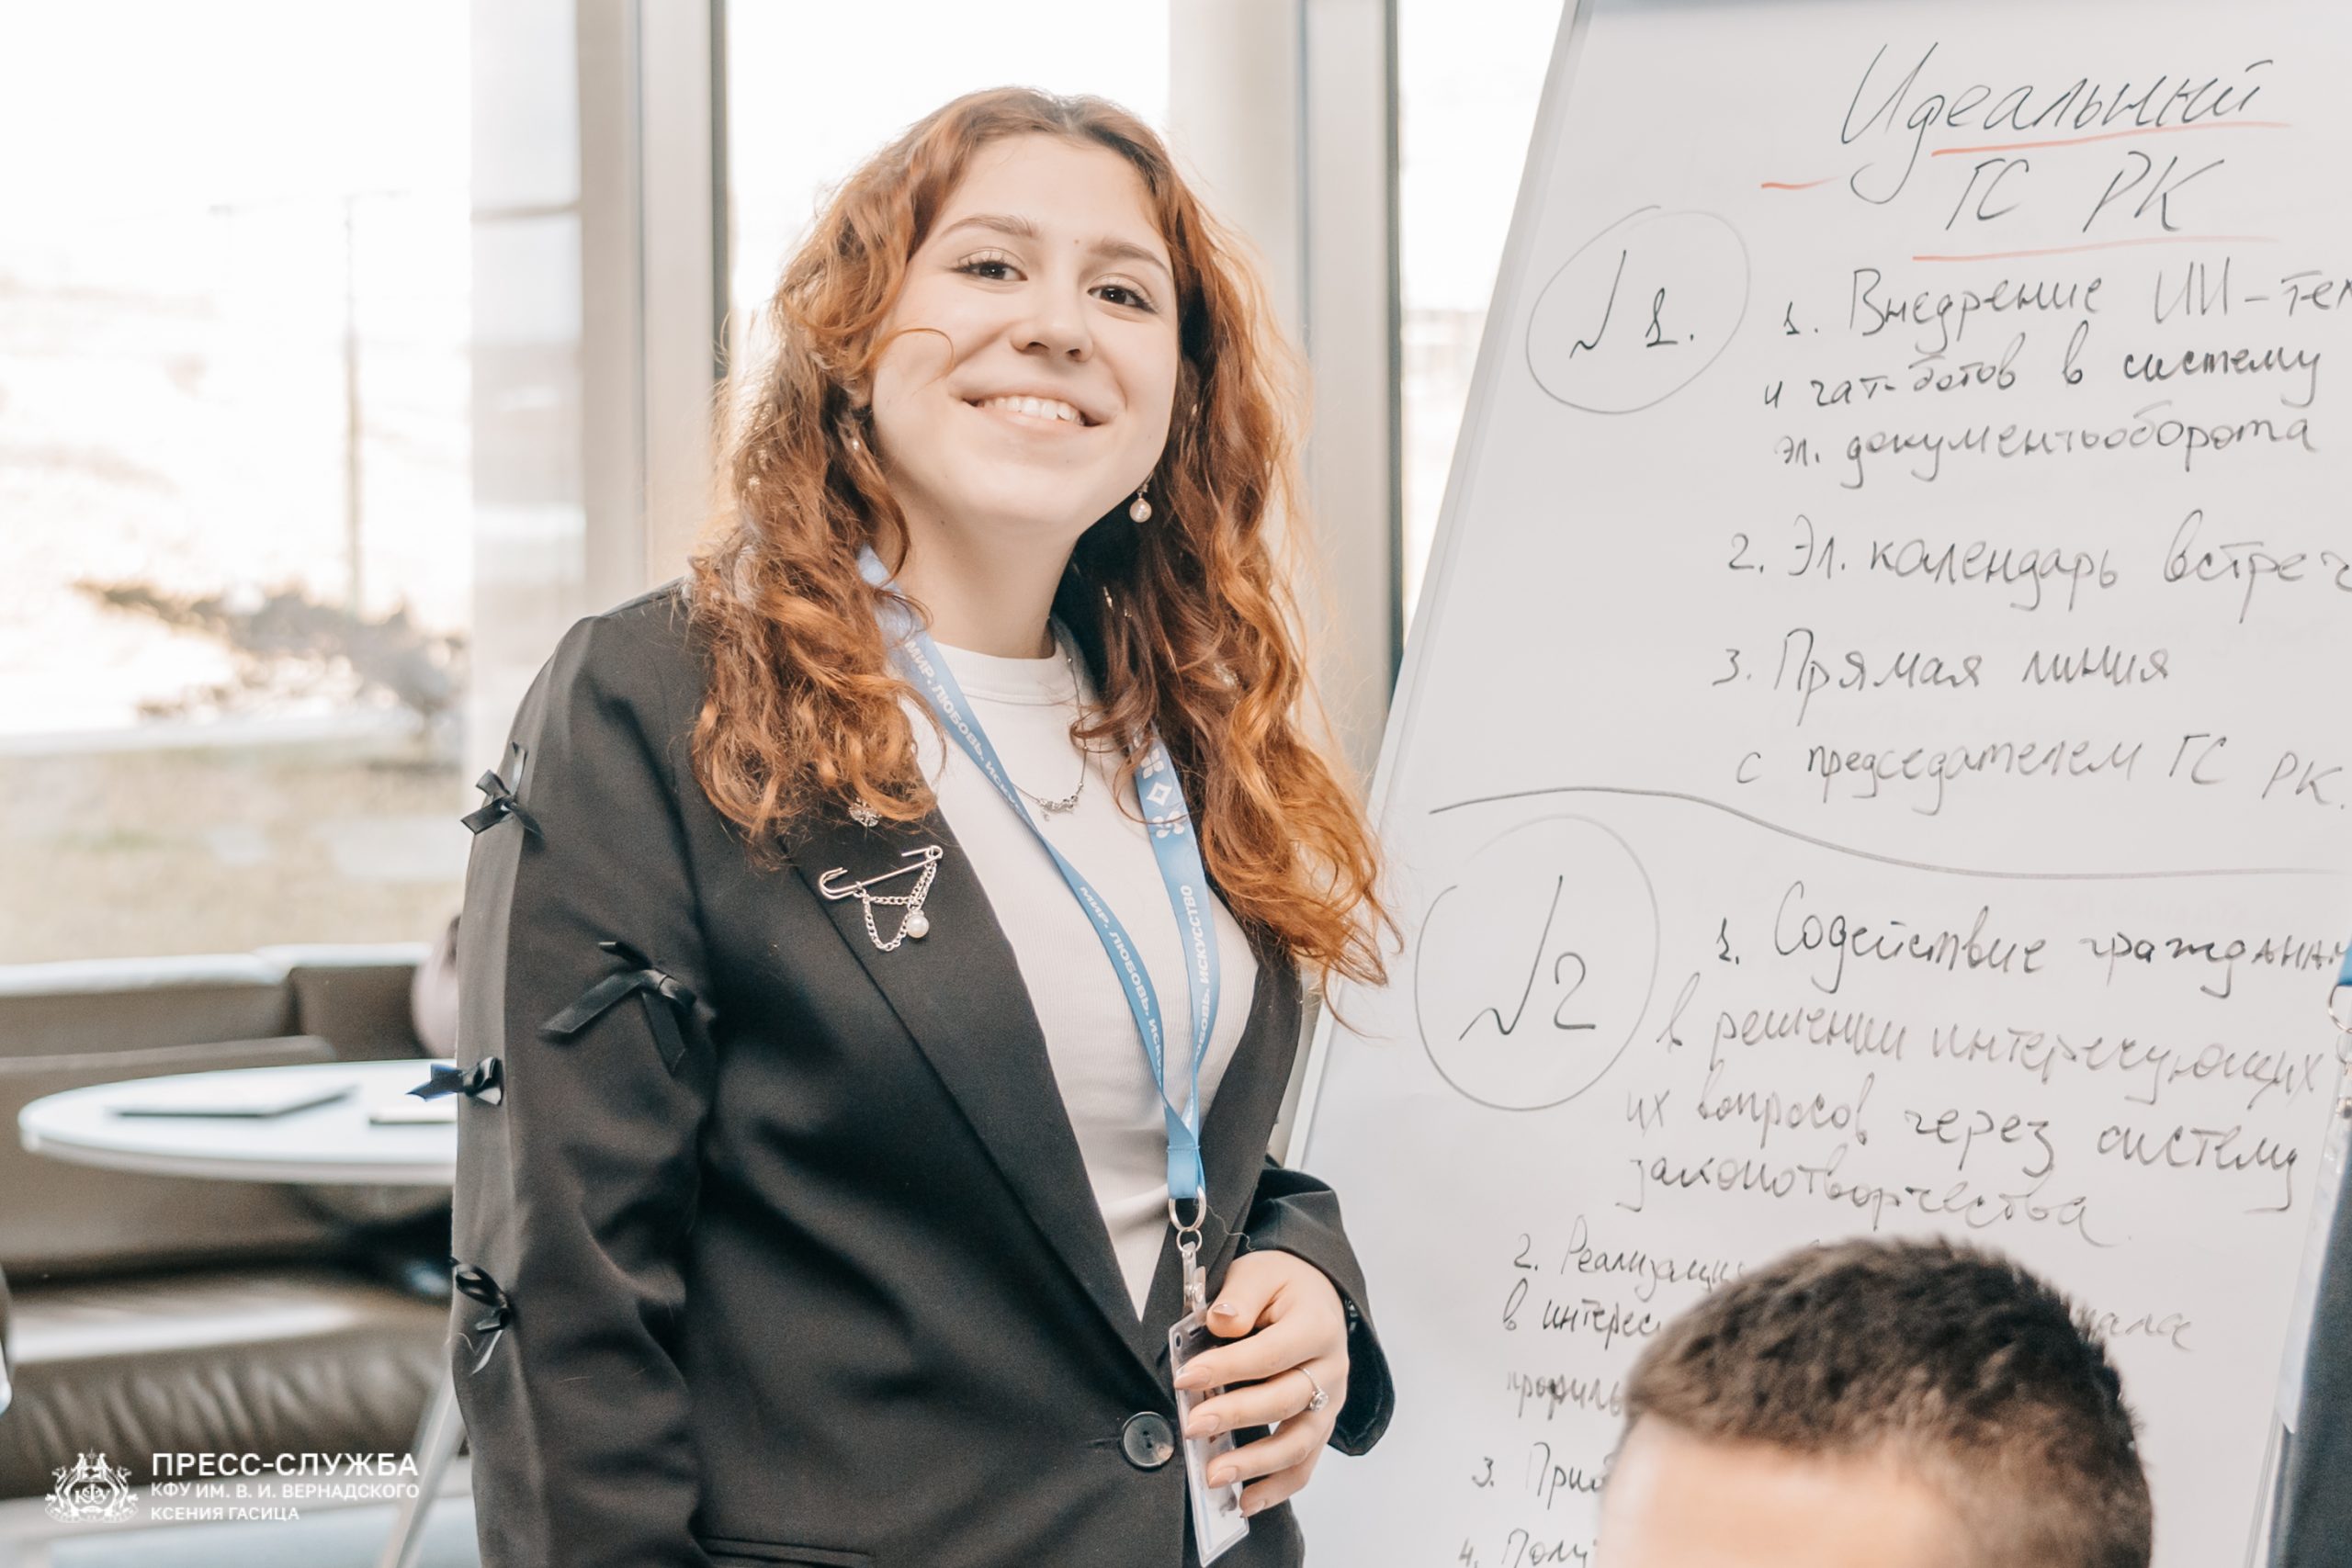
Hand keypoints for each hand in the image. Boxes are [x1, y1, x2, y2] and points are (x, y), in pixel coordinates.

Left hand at [1170, 1248, 1349, 1516]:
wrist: (1315, 1294)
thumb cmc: (1281, 1286)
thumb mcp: (1259, 1273)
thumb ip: (1240, 1296)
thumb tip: (1222, 1320)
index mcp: (1317, 1326)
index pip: (1270, 1354)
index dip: (1226, 1367)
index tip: (1185, 1378)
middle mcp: (1331, 1370)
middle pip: (1284, 1401)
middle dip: (1235, 1416)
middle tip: (1192, 1428)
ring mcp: (1330, 1403)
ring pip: (1298, 1443)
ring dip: (1255, 1464)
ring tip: (1214, 1476)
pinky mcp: (1321, 1425)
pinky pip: (1304, 1464)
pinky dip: (1277, 1487)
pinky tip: (1245, 1501)